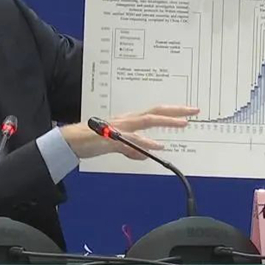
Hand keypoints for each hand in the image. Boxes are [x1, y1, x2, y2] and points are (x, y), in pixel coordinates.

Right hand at [61, 105, 198, 159]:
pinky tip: (155, 146)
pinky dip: (144, 141)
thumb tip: (146, 154)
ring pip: (146, 121)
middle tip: (194, 111)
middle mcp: (126, 120)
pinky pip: (131, 139)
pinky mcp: (111, 138)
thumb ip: (131, 149)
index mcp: (129, 120)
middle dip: (176, 110)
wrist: (70, 141)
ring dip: (165, 121)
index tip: (190, 111)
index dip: (172, 111)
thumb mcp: (116, 146)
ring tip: (182, 123)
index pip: (154, 112)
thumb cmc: (91, 140)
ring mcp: (119, 127)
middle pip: (155, 111)